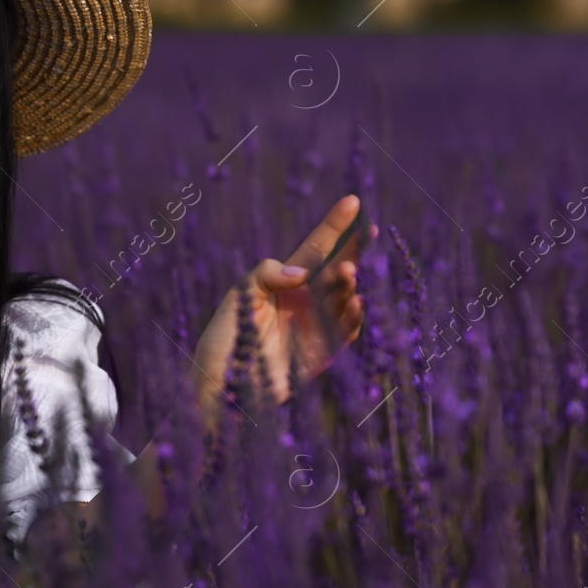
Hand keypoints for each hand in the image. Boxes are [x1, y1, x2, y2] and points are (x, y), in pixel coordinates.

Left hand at [190, 195, 373, 417]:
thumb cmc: (224, 338)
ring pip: (344, 298)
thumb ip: (266, 275)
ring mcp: (317, 326)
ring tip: (348, 272)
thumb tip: (301, 273)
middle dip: (354, 251)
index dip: (335, 225)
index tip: (353, 201)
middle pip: (337, 269)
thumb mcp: (239, 295)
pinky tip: (357, 302)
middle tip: (367, 233)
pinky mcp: (322, 354)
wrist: (220, 386)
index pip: (316, 248)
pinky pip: (345, 332)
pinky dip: (354, 317)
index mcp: (285, 283)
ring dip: (350, 284)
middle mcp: (306, 301)